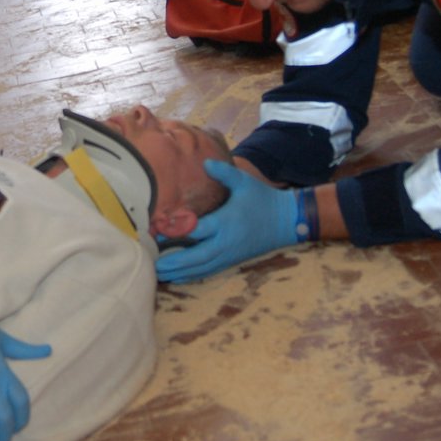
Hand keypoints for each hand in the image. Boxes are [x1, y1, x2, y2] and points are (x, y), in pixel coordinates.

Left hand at [155, 160, 297, 282]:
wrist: (286, 221)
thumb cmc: (262, 199)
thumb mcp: (245, 182)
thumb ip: (224, 172)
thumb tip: (205, 162)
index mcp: (225, 222)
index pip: (197, 230)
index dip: (176, 232)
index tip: (157, 232)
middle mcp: (225, 242)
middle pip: (195, 257)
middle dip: (174, 262)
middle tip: (153, 264)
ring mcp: (229, 255)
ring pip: (201, 268)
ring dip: (180, 272)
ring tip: (159, 275)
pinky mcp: (232, 260)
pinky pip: (209, 271)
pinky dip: (192, 275)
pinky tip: (178, 278)